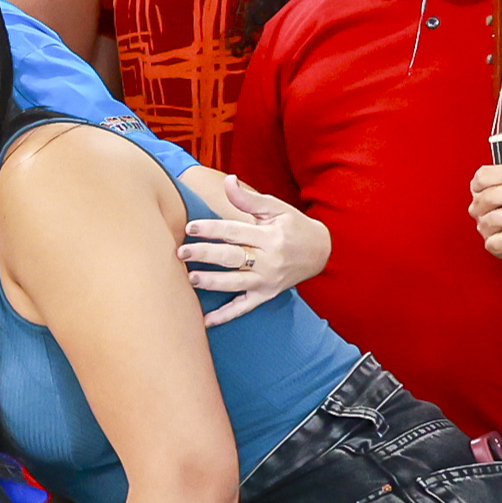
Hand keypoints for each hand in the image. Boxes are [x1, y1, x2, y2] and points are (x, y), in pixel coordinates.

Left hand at [181, 171, 328, 324]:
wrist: (320, 252)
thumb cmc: (294, 226)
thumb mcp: (276, 208)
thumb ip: (248, 199)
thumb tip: (228, 181)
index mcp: (270, 236)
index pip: (234, 232)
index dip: (211, 229)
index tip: (190, 228)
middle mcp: (269, 261)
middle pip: (232, 258)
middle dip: (205, 255)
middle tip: (181, 253)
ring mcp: (267, 281)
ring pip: (235, 284)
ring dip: (212, 282)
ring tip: (190, 279)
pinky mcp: (266, 295)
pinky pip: (243, 307)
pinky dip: (225, 316)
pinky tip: (205, 321)